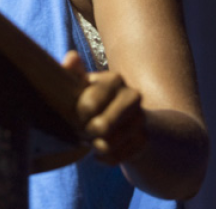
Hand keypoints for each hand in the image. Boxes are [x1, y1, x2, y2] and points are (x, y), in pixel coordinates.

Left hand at [61, 50, 147, 165]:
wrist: (123, 116)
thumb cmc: (93, 97)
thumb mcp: (81, 84)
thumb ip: (72, 72)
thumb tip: (71, 57)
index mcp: (115, 79)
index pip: (89, 104)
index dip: (76, 116)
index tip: (73, 116)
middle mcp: (132, 97)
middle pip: (102, 127)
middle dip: (85, 133)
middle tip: (80, 131)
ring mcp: (141, 119)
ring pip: (108, 145)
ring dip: (94, 146)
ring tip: (90, 139)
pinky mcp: (143, 140)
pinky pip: (117, 157)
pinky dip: (104, 157)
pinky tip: (100, 150)